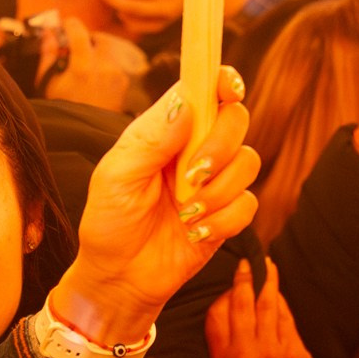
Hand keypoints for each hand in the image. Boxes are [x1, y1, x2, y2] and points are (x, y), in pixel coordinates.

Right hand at [40, 18, 131, 111]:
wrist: (83, 134)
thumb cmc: (63, 107)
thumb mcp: (48, 83)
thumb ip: (49, 54)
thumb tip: (50, 33)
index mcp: (82, 67)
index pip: (78, 31)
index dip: (70, 24)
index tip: (66, 24)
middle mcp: (103, 67)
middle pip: (100, 38)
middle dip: (88, 38)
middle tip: (77, 45)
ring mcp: (117, 74)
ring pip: (109, 51)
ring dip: (97, 52)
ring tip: (85, 64)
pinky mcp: (123, 82)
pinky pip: (115, 64)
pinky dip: (104, 64)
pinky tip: (94, 77)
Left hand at [52, 70, 259, 350]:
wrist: (118, 277)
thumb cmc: (109, 223)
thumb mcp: (116, 178)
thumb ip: (150, 140)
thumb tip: (184, 106)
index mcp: (166, 130)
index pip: (202, 90)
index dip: (221, 80)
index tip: (229, 87)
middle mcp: (195, 149)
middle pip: (236, 119)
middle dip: (220, 146)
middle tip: (192, 175)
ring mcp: (214, 181)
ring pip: (249, 161)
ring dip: (219, 190)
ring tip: (185, 212)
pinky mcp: (227, 214)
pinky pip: (249, 204)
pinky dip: (224, 219)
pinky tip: (195, 232)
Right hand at [207, 257, 328, 357]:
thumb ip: (228, 342)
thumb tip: (233, 302)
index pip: (215, 314)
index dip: (223, 295)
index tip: (231, 284)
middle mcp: (243, 354)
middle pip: (241, 303)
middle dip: (244, 278)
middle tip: (248, 262)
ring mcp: (270, 351)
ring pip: (266, 305)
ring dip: (267, 281)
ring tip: (267, 266)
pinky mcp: (293, 351)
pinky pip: (285, 317)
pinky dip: (281, 301)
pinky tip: (279, 291)